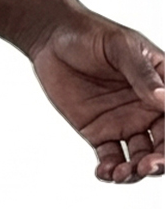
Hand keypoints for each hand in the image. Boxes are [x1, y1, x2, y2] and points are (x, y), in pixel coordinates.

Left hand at [28, 13, 163, 182]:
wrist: (54, 41)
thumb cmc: (92, 35)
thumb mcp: (121, 48)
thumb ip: (142, 75)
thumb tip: (163, 98)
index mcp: (162, 83)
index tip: (164, 145)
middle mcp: (146, 107)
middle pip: (162, 143)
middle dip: (159, 161)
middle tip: (147, 166)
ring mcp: (123, 122)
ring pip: (138, 156)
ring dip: (135, 171)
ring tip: (123, 173)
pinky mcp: (99, 133)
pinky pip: (110, 158)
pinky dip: (110, 170)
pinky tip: (106, 172)